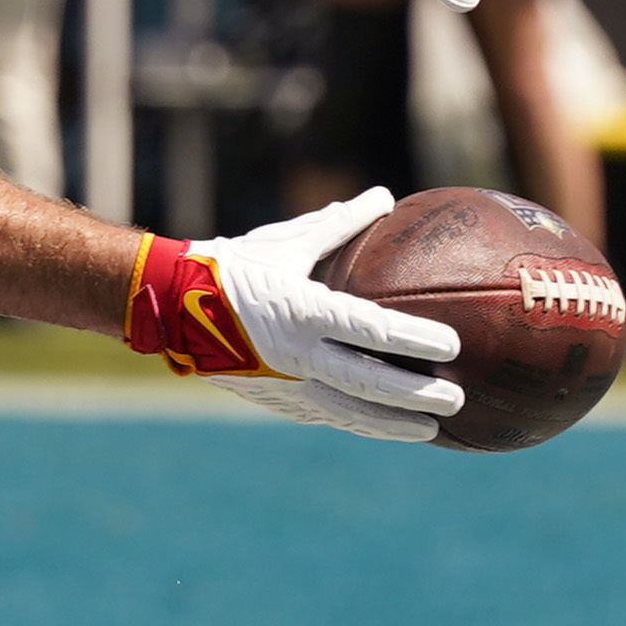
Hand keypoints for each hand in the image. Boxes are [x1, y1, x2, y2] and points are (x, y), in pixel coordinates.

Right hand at [128, 191, 464, 440]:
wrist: (169, 306)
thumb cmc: (231, 266)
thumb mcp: (287, 242)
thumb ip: (340, 223)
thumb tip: (385, 195)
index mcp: (301, 310)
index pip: (370, 329)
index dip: (413, 340)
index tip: (454, 346)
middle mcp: (296, 354)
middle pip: (367, 383)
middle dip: (415, 395)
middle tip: (456, 400)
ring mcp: (285, 384)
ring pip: (349, 413)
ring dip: (393, 423)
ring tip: (432, 430)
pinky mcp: (276, 401)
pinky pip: (328, 416)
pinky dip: (362, 423)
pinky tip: (389, 426)